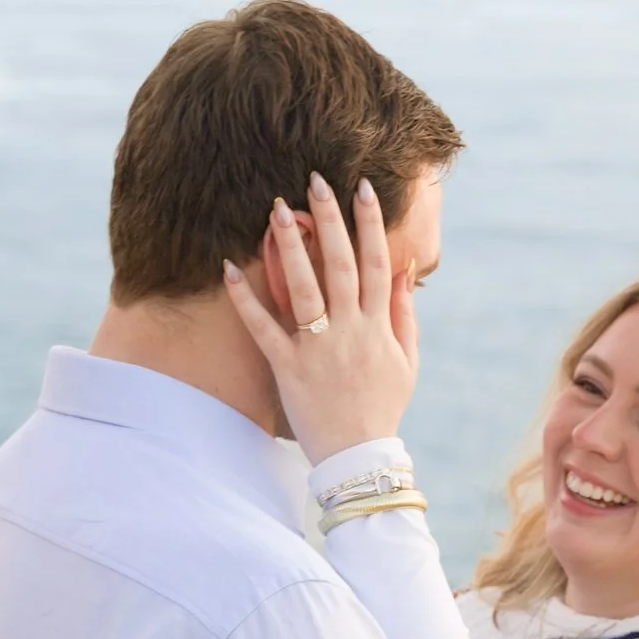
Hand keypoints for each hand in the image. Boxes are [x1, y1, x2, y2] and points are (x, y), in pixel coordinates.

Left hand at [221, 172, 419, 463]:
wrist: (358, 456)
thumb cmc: (383, 407)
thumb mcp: (407, 361)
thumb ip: (404, 314)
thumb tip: (402, 271)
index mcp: (377, 325)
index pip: (376, 262)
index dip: (369, 223)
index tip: (361, 188)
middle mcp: (349, 330)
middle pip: (339, 264)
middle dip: (329, 220)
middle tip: (314, 181)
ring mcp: (318, 348)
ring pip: (303, 287)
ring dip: (290, 246)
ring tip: (276, 209)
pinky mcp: (289, 368)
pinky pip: (264, 328)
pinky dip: (246, 298)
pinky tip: (231, 267)